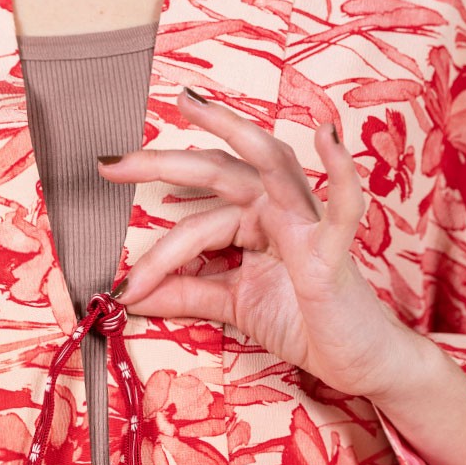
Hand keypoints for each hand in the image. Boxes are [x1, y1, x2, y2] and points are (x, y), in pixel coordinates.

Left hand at [100, 89, 414, 399]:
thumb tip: (129, 293)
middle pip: (217, 173)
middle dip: (162, 163)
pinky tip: (328, 137)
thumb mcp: (234, 304)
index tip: (124, 286)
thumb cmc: (305, 322)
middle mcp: (279, 209)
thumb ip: (187, 293)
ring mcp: (308, 223)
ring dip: (230, 132)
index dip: (156, 254)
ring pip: (265, 167)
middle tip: (110, 164)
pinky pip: (343, 205)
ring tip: (191, 105)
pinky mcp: (334, 249)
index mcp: (255, 219)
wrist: (355, 359)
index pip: (194, 221)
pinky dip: (340, 172)